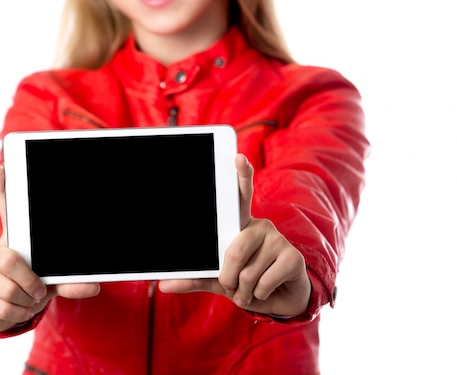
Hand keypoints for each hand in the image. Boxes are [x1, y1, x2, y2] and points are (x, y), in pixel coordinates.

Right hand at [0, 164, 100, 332]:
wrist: (5, 309)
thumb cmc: (30, 283)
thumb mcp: (52, 279)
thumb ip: (71, 281)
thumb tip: (95, 287)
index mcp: (14, 241)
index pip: (8, 210)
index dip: (4, 188)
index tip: (0, 166)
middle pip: (8, 260)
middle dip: (29, 281)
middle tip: (39, 290)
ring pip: (8, 289)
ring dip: (27, 301)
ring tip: (30, 299)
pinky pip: (2, 307)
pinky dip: (18, 314)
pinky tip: (20, 309)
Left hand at [159, 154, 310, 316]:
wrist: (279, 300)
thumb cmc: (246, 282)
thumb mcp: (217, 279)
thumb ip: (194, 278)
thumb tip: (163, 284)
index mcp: (240, 226)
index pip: (240, 197)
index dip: (241, 175)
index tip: (238, 157)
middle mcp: (261, 227)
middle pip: (233, 252)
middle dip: (228, 279)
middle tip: (232, 286)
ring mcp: (278, 240)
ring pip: (247, 274)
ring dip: (244, 292)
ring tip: (251, 290)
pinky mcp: (293, 258)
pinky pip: (264, 283)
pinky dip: (260, 296)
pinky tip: (267, 291)